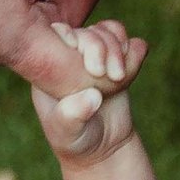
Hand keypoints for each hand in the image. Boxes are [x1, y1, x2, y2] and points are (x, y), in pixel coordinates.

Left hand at [29, 13, 144, 160]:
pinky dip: (133, 50)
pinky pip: (125, 40)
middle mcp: (68, 56)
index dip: (75, 42)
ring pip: (107, 32)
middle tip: (112, 76)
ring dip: (118, 49)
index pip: (56, 37)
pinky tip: (130, 70)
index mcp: (46, 68)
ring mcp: (92, 56)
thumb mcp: (69, 133)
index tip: (93, 69)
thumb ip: (74, 115)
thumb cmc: (76, 141)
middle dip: (102, 48)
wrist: (102, 147)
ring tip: (120, 77)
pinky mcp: (115, 60)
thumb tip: (92, 96)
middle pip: (86, 32)